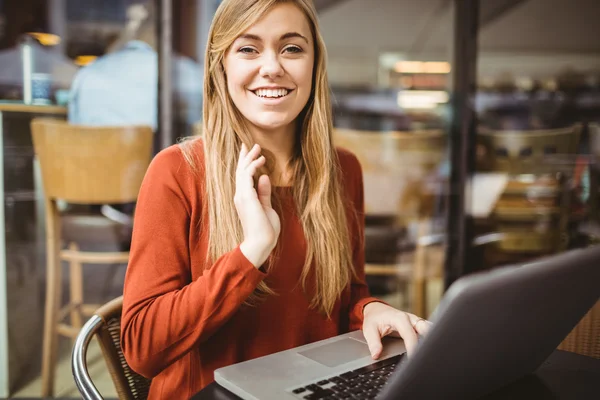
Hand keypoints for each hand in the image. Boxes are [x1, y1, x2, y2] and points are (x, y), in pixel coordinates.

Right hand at [235, 144, 280, 267]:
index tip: (250, 153)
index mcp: (244, 198)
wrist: (261, 243)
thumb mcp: (266, 208)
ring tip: (258, 148)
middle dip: (245, 157)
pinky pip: (247, 176)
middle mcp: (240, 195)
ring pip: (242, 171)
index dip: (245, 164)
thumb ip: (264, 193)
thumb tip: (265, 177)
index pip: (243, 177)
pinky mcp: (246, 196)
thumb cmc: (265, 230)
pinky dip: (253, 166)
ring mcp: (241, 196)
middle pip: (240, 171)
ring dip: (250, 158)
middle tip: (251, 144)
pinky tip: (262, 160)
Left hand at [362, 302, 431, 358]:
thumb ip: (373, 342)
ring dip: (431, 340)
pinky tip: (430, 349)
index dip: (413, 348)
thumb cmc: (374, 318)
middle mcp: (410, 319)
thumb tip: (376, 355)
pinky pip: (428, 331)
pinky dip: (430, 339)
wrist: (376, 309)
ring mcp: (416, 321)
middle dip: (429, 342)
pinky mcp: (418, 326)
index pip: (410, 335)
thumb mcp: (369, 330)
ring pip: (430, 330)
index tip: (413, 359)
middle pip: (426, 330)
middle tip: (426, 357)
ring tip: (430, 354)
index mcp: (399, 319)